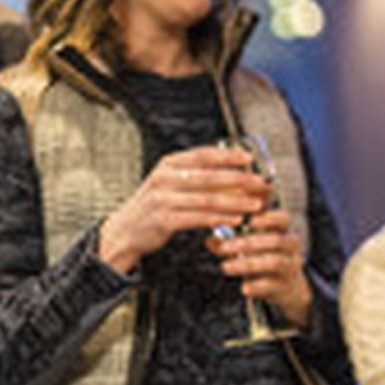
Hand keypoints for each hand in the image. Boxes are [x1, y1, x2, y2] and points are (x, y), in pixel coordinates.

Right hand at [97, 145, 265, 275]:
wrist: (124, 230)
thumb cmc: (155, 206)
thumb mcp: (172, 183)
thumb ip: (199, 177)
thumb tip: (237, 175)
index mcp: (169, 164)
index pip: (203, 154)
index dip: (228, 156)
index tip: (249, 159)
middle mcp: (164, 178)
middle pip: (208, 176)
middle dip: (238, 179)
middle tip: (260, 183)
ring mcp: (162, 199)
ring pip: (206, 199)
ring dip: (235, 201)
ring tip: (255, 204)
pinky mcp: (163, 220)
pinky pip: (198, 218)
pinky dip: (219, 218)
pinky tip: (236, 219)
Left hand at [205, 204, 313, 328]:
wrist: (287, 288)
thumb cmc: (264, 259)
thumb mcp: (250, 248)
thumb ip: (231, 242)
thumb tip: (210, 240)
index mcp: (284, 231)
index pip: (284, 218)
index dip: (269, 218)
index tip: (249, 220)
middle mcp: (291, 248)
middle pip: (276, 240)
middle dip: (248, 242)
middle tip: (224, 247)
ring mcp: (291, 267)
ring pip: (274, 262)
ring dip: (248, 264)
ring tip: (225, 267)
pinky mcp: (285, 287)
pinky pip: (272, 285)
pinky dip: (257, 287)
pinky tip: (243, 288)